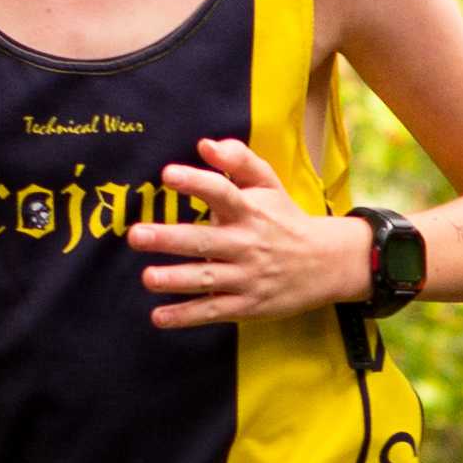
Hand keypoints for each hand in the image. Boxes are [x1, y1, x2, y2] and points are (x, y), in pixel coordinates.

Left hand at [136, 133, 370, 328]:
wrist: (326, 263)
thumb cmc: (285, 219)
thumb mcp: (269, 184)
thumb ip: (239, 160)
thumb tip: (205, 145)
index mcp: (249, 211)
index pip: (222, 192)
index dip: (195, 183)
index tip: (167, 175)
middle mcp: (246, 244)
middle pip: (204, 240)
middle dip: (169, 238)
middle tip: (136, 235)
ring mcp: (246, 277)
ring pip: (206, 279)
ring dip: (175, 280)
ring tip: (148, 277)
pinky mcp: (247, 306)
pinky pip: (213, 311)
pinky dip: (186, 316)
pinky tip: (158, 317)